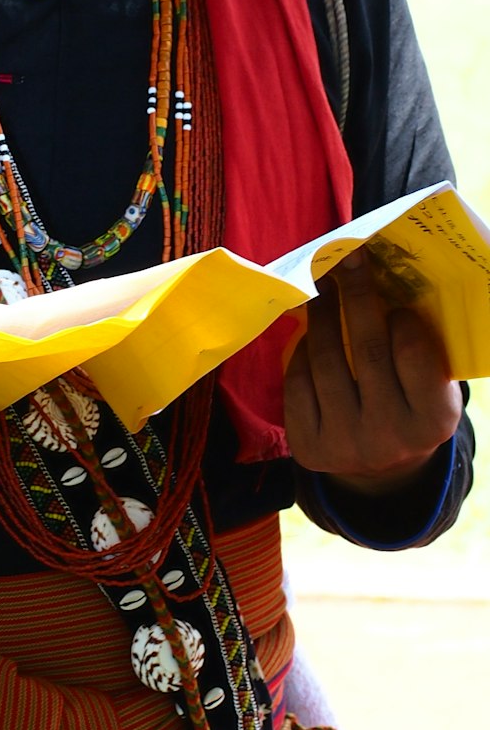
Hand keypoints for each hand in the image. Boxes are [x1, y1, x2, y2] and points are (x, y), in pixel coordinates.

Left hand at [283, 248, 461, 498]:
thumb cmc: (411, 406)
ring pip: (325, 361)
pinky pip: (297, 382)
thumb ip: (419, 347)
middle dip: (354, 296)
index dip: (401, 319)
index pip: (414, 352)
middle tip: (346, 260)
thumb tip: (382, 277)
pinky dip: (301, 351)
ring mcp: (344, 443)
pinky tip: (310, 334)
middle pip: (366, 350)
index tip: (395, 302)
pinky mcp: (308, 446)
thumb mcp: (432, 385)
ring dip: (322, 315)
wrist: (382, 469)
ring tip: (323, 288)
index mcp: (432, 420)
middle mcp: (388, 436)